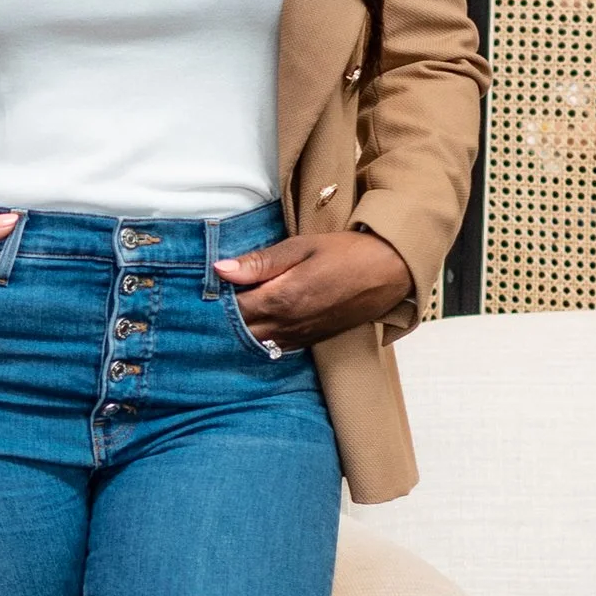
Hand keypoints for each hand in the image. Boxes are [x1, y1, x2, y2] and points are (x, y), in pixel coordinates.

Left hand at [216, 227, 415, 347]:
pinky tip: (254, 324)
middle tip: (211, 302)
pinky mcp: (310, 341)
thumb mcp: (301, 248)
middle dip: (222, 320)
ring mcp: (300, 337)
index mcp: (282, 299)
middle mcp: (288, 325)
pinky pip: (275, 347)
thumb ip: (260, 263)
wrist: (389, 273)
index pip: (232, 310)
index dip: (215, 300)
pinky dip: (260, 339)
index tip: (205, 288)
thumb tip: (220, 269)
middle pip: (240, 332)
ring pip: (255, 344)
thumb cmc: (346, 254)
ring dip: (240, 332)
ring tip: (229, 312)